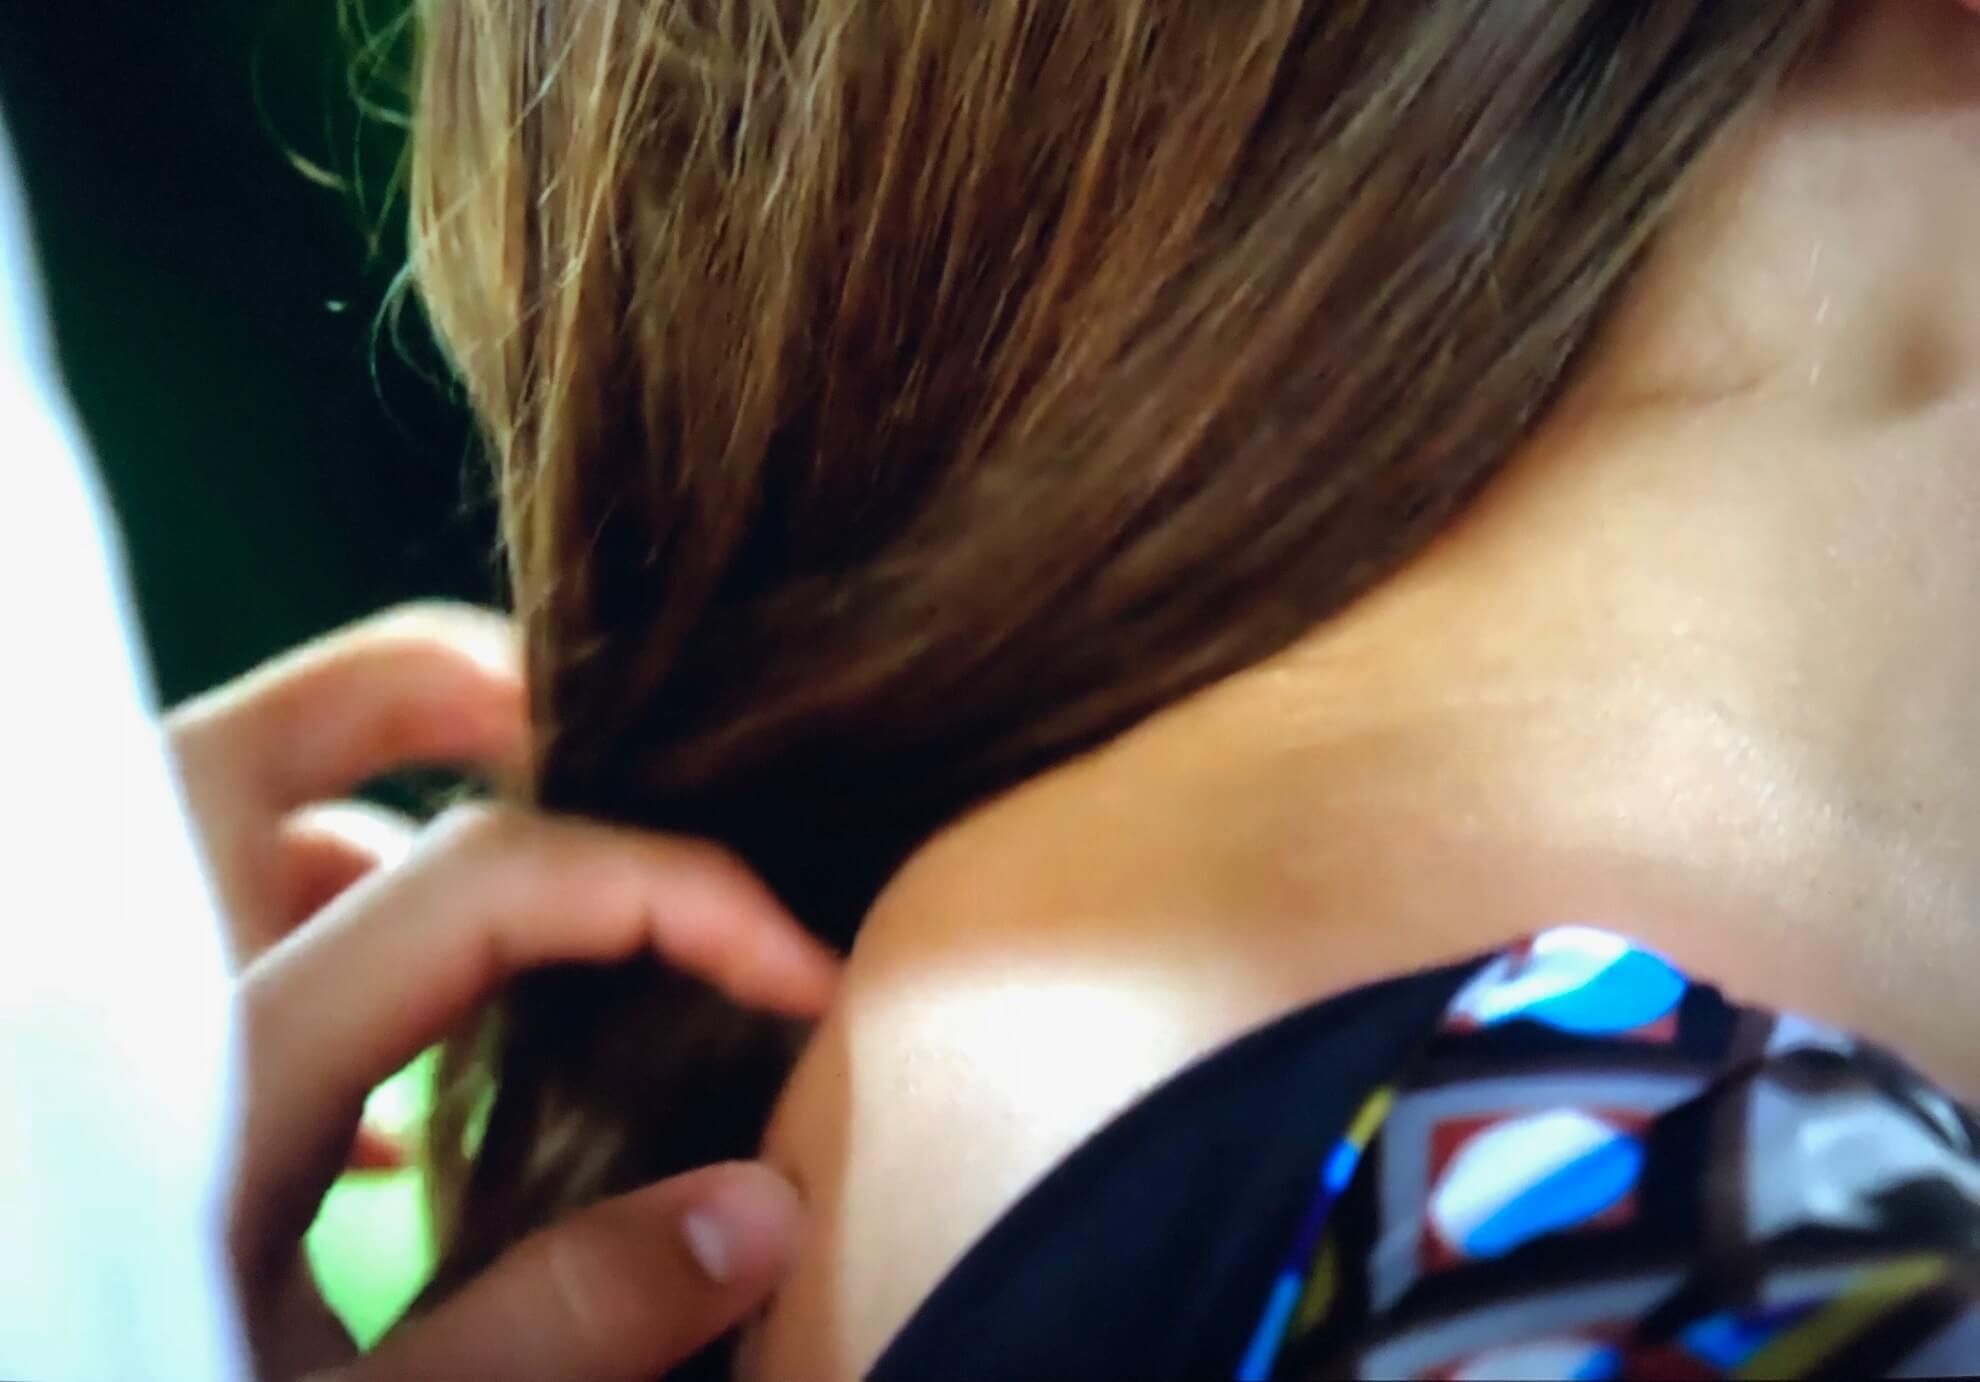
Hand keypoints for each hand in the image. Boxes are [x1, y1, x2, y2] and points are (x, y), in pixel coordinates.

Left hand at [166, 605, 838, 1380]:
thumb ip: (561, 1322)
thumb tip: (764, 1210)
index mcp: (225, 1070)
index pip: (483, 879)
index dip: (676, 893)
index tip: (801, 973)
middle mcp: (152, 1009)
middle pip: (272, 736)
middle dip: (450, 698)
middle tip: (603, 745)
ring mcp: (115, 1046)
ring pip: (236, 838)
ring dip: (387, 838)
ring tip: (530, 937)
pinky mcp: (117, 1111)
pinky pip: (223, 961)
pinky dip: (328, 961)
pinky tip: (405, 1118)